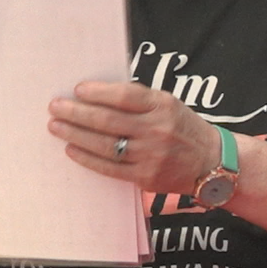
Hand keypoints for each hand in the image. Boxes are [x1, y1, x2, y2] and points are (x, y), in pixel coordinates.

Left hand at [49, 81, 221, 196]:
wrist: (211, 162)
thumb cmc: (182, 128)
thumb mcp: (167, 103)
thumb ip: (138, 99)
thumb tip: (95, 95)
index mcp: (162, 106)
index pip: (125, 96)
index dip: (98, 92)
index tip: (78, 89)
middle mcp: (157, 130)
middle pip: (108, 121)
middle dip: (77, 113)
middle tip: (55, 107)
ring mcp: (151, 156)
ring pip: (105, 145)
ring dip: (76, 135)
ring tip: (56, 126)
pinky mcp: (145, 177)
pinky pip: (110, 168)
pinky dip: (87, 158)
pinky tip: (72, 149)